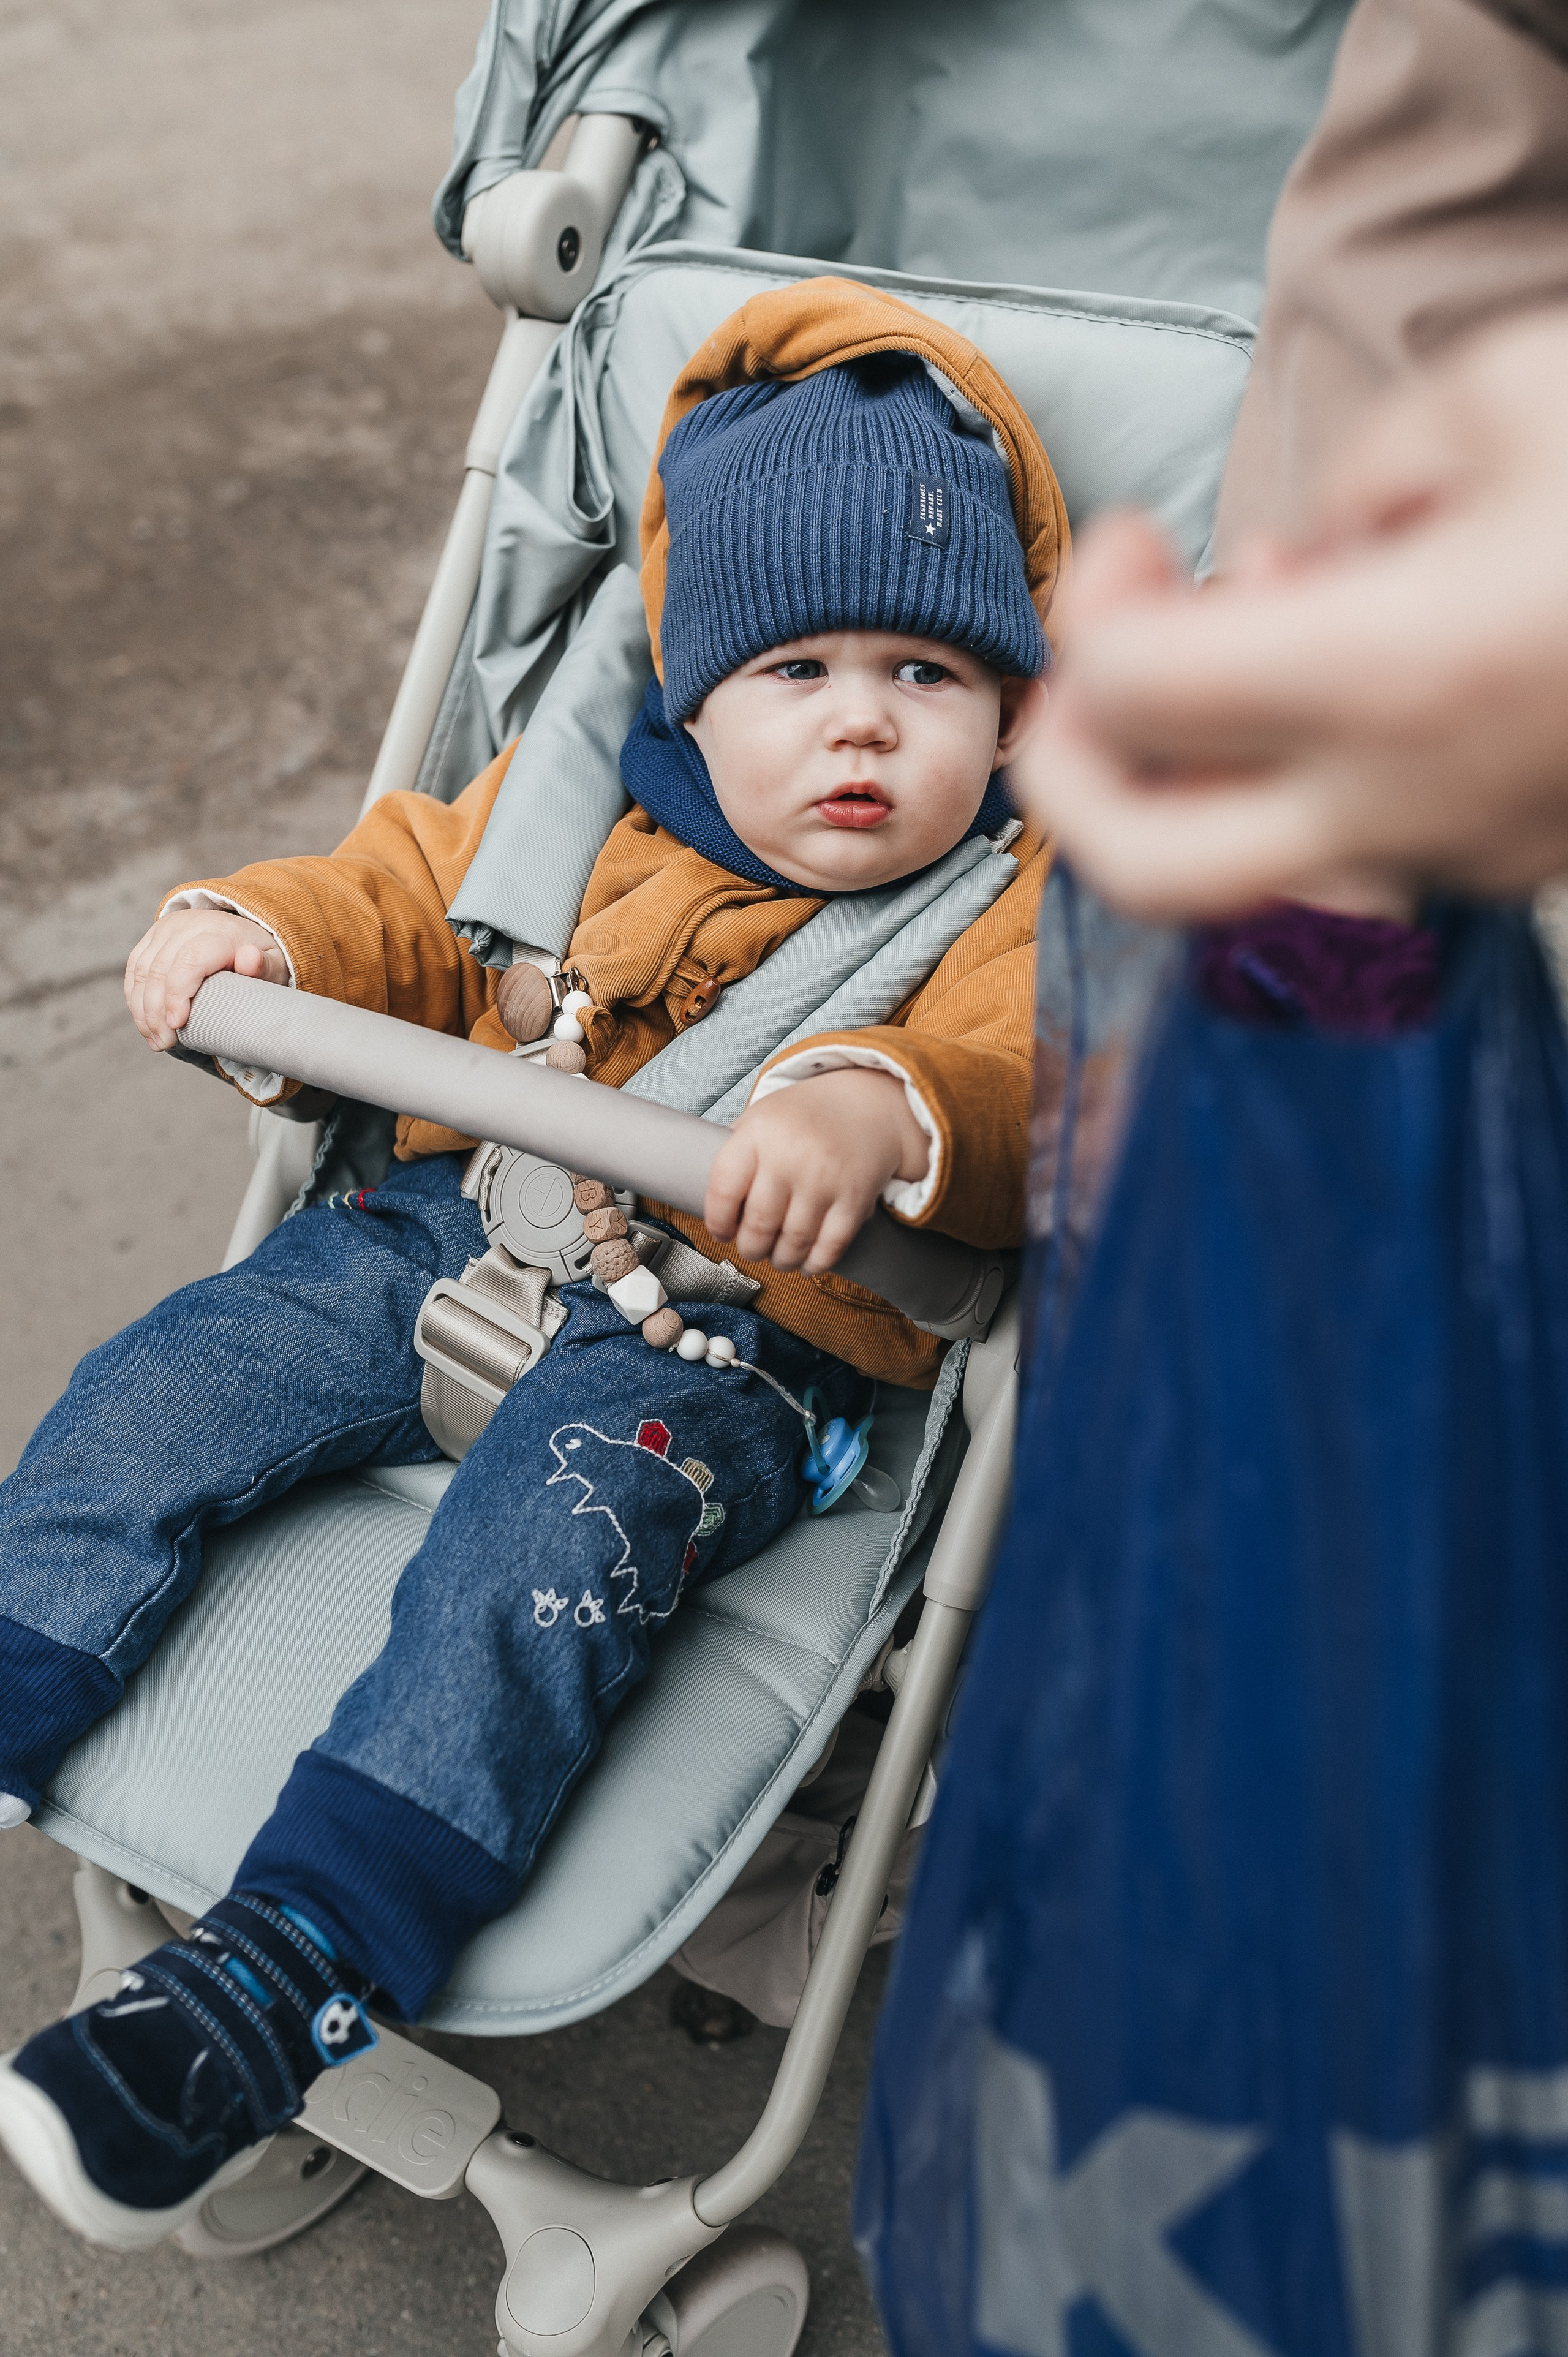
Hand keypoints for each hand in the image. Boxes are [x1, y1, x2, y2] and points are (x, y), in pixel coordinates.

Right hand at [125, 906, 288, 1049]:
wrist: (242, 932)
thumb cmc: (260, 956)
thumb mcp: (273, 962)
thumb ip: (264, 965)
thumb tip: (249, 958)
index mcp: (218, 932)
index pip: (189, 961)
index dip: (177, 994)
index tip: (176, 1025)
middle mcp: (188, 925)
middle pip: (160, 969)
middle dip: (156, 1011)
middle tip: (164, 1043)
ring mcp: (166, 929)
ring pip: (142, 970)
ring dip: (143, 1010)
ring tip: (155, 1040)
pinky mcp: (152, 937)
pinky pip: (135, 968)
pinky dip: (135, 999)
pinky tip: (146, 1024)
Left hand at [704, 1068, 929, 1273]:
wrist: (867, 1106)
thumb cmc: (805, 1117)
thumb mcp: (760, 1117)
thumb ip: (736, 1154)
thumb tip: (712, 1203)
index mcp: (758, 1134)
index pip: (723, 1191)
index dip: (717, 1222)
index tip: (721, 1232)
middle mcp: (790, 1157)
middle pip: (758, 1226)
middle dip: (750, 1248)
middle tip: (752, 1248)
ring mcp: (825, 1180)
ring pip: (793, 1243)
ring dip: (781, 1260)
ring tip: (778, 1257)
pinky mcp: (855, 1199)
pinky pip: (830, 1246)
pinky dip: (815, 1264)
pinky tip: (807, 1263)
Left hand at [1010, 310, 1567, 919]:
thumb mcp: (1512, 391)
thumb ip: (1364, 474)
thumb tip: (1306, 549)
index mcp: (1395, 676)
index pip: (1128, 700)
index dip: (1093, 613)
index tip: (1135, 544)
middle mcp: (1411, 802)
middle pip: (1150, 873)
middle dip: (1074, 789)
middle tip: (1081, 691)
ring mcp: (1469, 858)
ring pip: (1257, 870)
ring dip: (1209, 772)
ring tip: (1269, 631)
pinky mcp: (1521, 866)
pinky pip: (1364, 847)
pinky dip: (1316, 775)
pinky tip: (1373, 666)